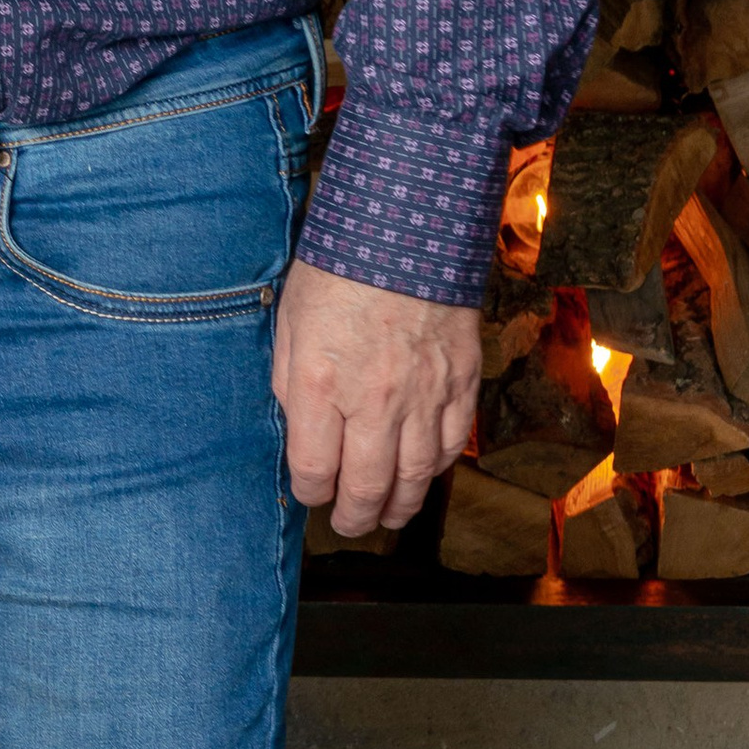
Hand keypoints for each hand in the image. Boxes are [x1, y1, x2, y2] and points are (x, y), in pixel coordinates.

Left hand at [272, 255, 479, 536]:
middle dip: (353, 515)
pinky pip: (450, 446)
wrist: (408, 224)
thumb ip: (289, 379)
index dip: (310, 492)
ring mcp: (422, 396)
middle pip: (365, 486)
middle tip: (349, 525)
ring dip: (399, 506)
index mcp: (320, 384)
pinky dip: (436, 470)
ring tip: (386, 515)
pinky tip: (423, 476)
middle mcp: (373, 400)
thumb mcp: (289, 318)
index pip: (314, 469)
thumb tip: (296, 426)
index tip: (309, 492)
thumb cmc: (338, 267)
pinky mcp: (460, 384)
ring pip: (415, 478)